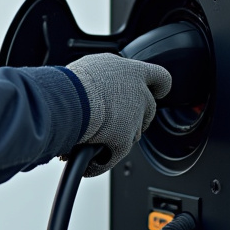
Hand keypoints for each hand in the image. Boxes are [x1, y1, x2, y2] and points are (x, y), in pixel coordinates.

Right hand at [65, 54, 170, 175]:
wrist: (68, 100)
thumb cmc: (74, 81)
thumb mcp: (95, 67)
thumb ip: (108, 76)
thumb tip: (102, 86)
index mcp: (133, 72)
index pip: (161, 78)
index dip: (158, 87)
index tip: (157, 91)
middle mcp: (138, 95)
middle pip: (148, 109)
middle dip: (133, 116)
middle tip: (112, 117)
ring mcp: (134, 120)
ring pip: (133, 133)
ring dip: (116, 137)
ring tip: (90, 135)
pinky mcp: (123, 141)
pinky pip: (113, 157)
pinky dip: (100, 162)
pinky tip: (88, 162)